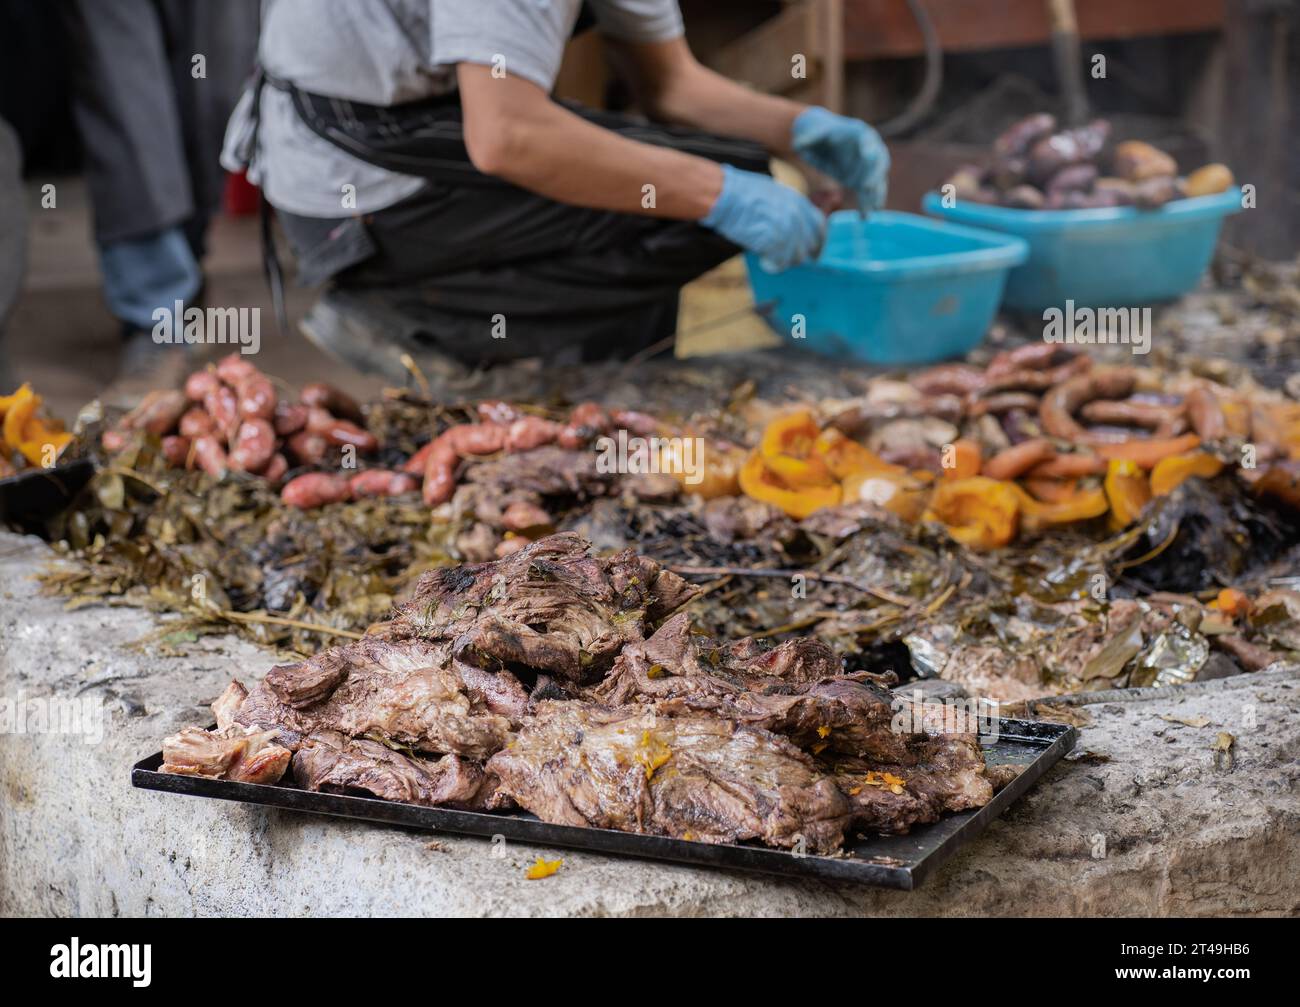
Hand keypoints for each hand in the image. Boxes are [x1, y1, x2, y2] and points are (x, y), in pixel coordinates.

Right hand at [700, 163, 825, 271]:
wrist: (723, 195)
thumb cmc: (738, 193)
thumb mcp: (771, 193)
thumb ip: (785, 208)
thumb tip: (788, 226)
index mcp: (798, 200)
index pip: (819, 226)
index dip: (816, 242)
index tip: (812, 253)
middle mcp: (797, 214)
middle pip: (809, 245)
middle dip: (797, 255)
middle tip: (783, 259)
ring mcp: (788, 228)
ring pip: (796, 257)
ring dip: (783, 260)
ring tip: (768, 257)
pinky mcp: (775, 242)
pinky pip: (780, 263)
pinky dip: (772, 266)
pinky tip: (763, 261)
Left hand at [791, 106, 889, 212]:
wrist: (819, 140)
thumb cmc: (815, 130)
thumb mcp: (808, 129)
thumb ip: (806, 137)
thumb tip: (797, 145)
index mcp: (856, 133)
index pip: (867, 139)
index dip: (869, 147)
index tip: (867, 155)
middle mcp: (867, 148)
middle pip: (877, 162)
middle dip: (874, 174)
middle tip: (868, 186)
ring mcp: (866, 166)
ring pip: (875, 180)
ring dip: (874, 194)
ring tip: (871, 209)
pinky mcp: (862, 179)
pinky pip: (868, 193)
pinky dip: (867, 204)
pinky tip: (864, 217)